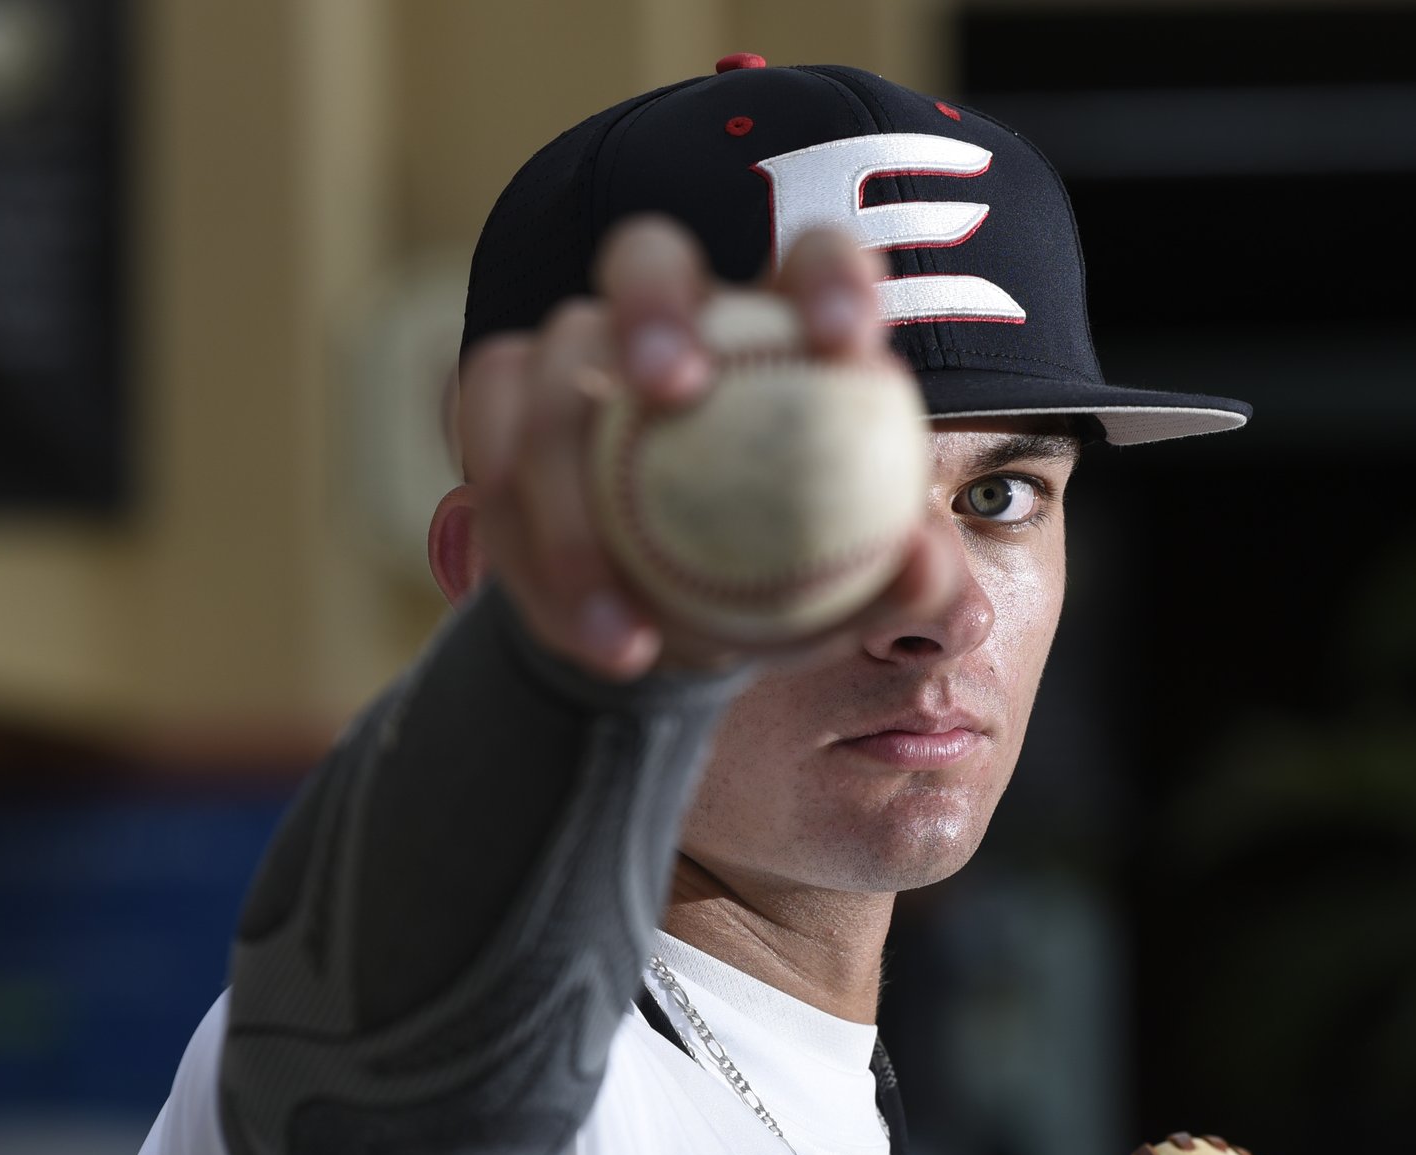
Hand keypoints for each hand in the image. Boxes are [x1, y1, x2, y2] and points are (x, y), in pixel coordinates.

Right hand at [452, 215, 960, 679]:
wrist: (675, 619)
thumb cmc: (795, 576)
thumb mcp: (865, 587)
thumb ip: (908, 575)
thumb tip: (930, 575)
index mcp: (775, 320)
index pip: (811, 258)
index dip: (828, 277)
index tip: (847, 342)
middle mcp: (664, 313)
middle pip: (644, 256)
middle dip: (652, 305)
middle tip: (674, 388)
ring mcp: (566, 353)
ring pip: (538, 372)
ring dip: (569, 498)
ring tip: (631, 619)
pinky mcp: (494, 413)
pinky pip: (485, 465)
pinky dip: (534, 561)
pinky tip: (598, 637)